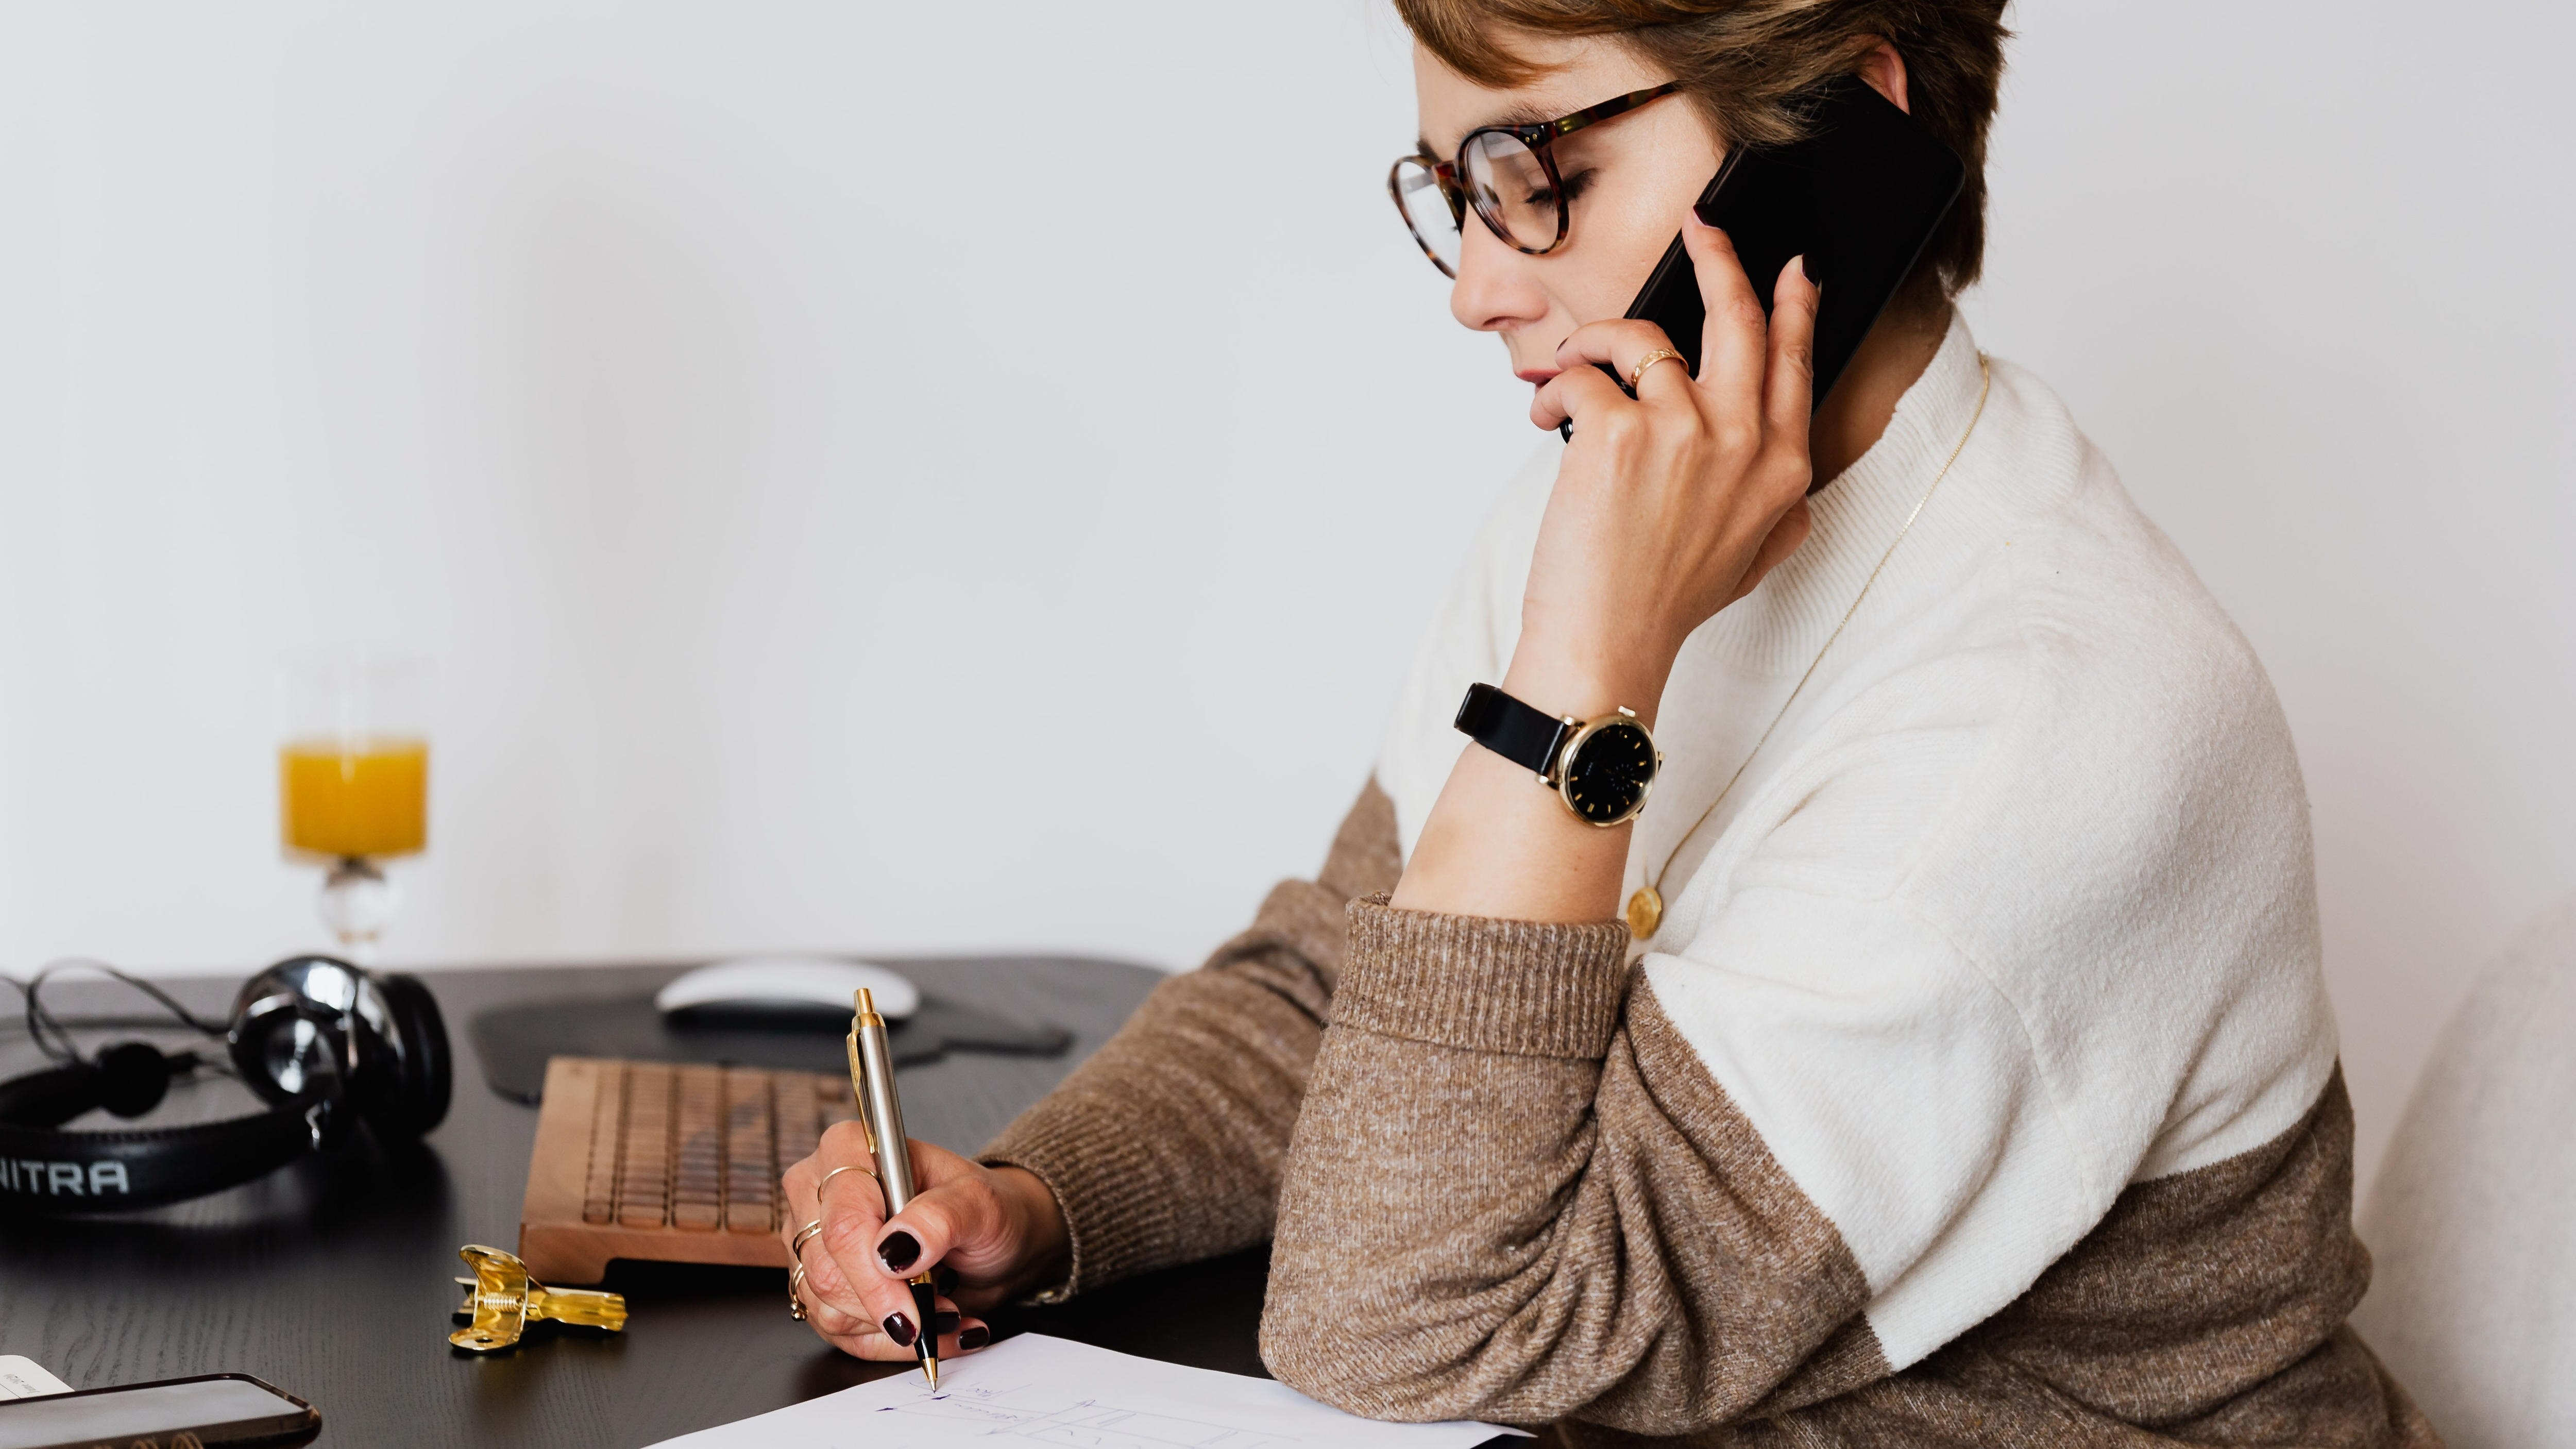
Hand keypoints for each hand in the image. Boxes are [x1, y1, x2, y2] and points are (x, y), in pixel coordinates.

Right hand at [780, 1124, 1070, 1360]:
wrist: (991, 1242)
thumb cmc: (985, 1209)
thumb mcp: (981, 1204)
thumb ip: (941, 1217)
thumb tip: (897, 1246)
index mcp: (849, 1150)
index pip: (844, 1223)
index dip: (875, 1276)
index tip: (913, 1310)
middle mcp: (818, 1192)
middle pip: (827, 1271)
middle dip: (890, 1304)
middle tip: (944, 1308)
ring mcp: (811, 1240)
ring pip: (826, 1307)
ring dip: (892, 1327)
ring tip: (944, 1311)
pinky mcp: (816, 1284)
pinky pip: (835, 1331)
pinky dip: (887, 1342)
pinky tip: (928, 1327)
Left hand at [1523, 218, 1820, 704]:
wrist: (1607, 644)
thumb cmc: (1665, 602)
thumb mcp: (1753, 557)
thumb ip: (1780, 504)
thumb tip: (1789, 459)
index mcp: (1781, 467)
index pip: (1795, 359)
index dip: (1794, 302)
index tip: (1792, 265)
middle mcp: (1742, 440)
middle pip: (1740, 315)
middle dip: (1720, 255)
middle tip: (1700, 225)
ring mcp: (1682, 431)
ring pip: (1643, 334)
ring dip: (1598, 341)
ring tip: (1575, 370)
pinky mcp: (1618, 433)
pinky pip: (1584, 373)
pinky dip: (1556, 389)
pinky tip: (1546, 421)